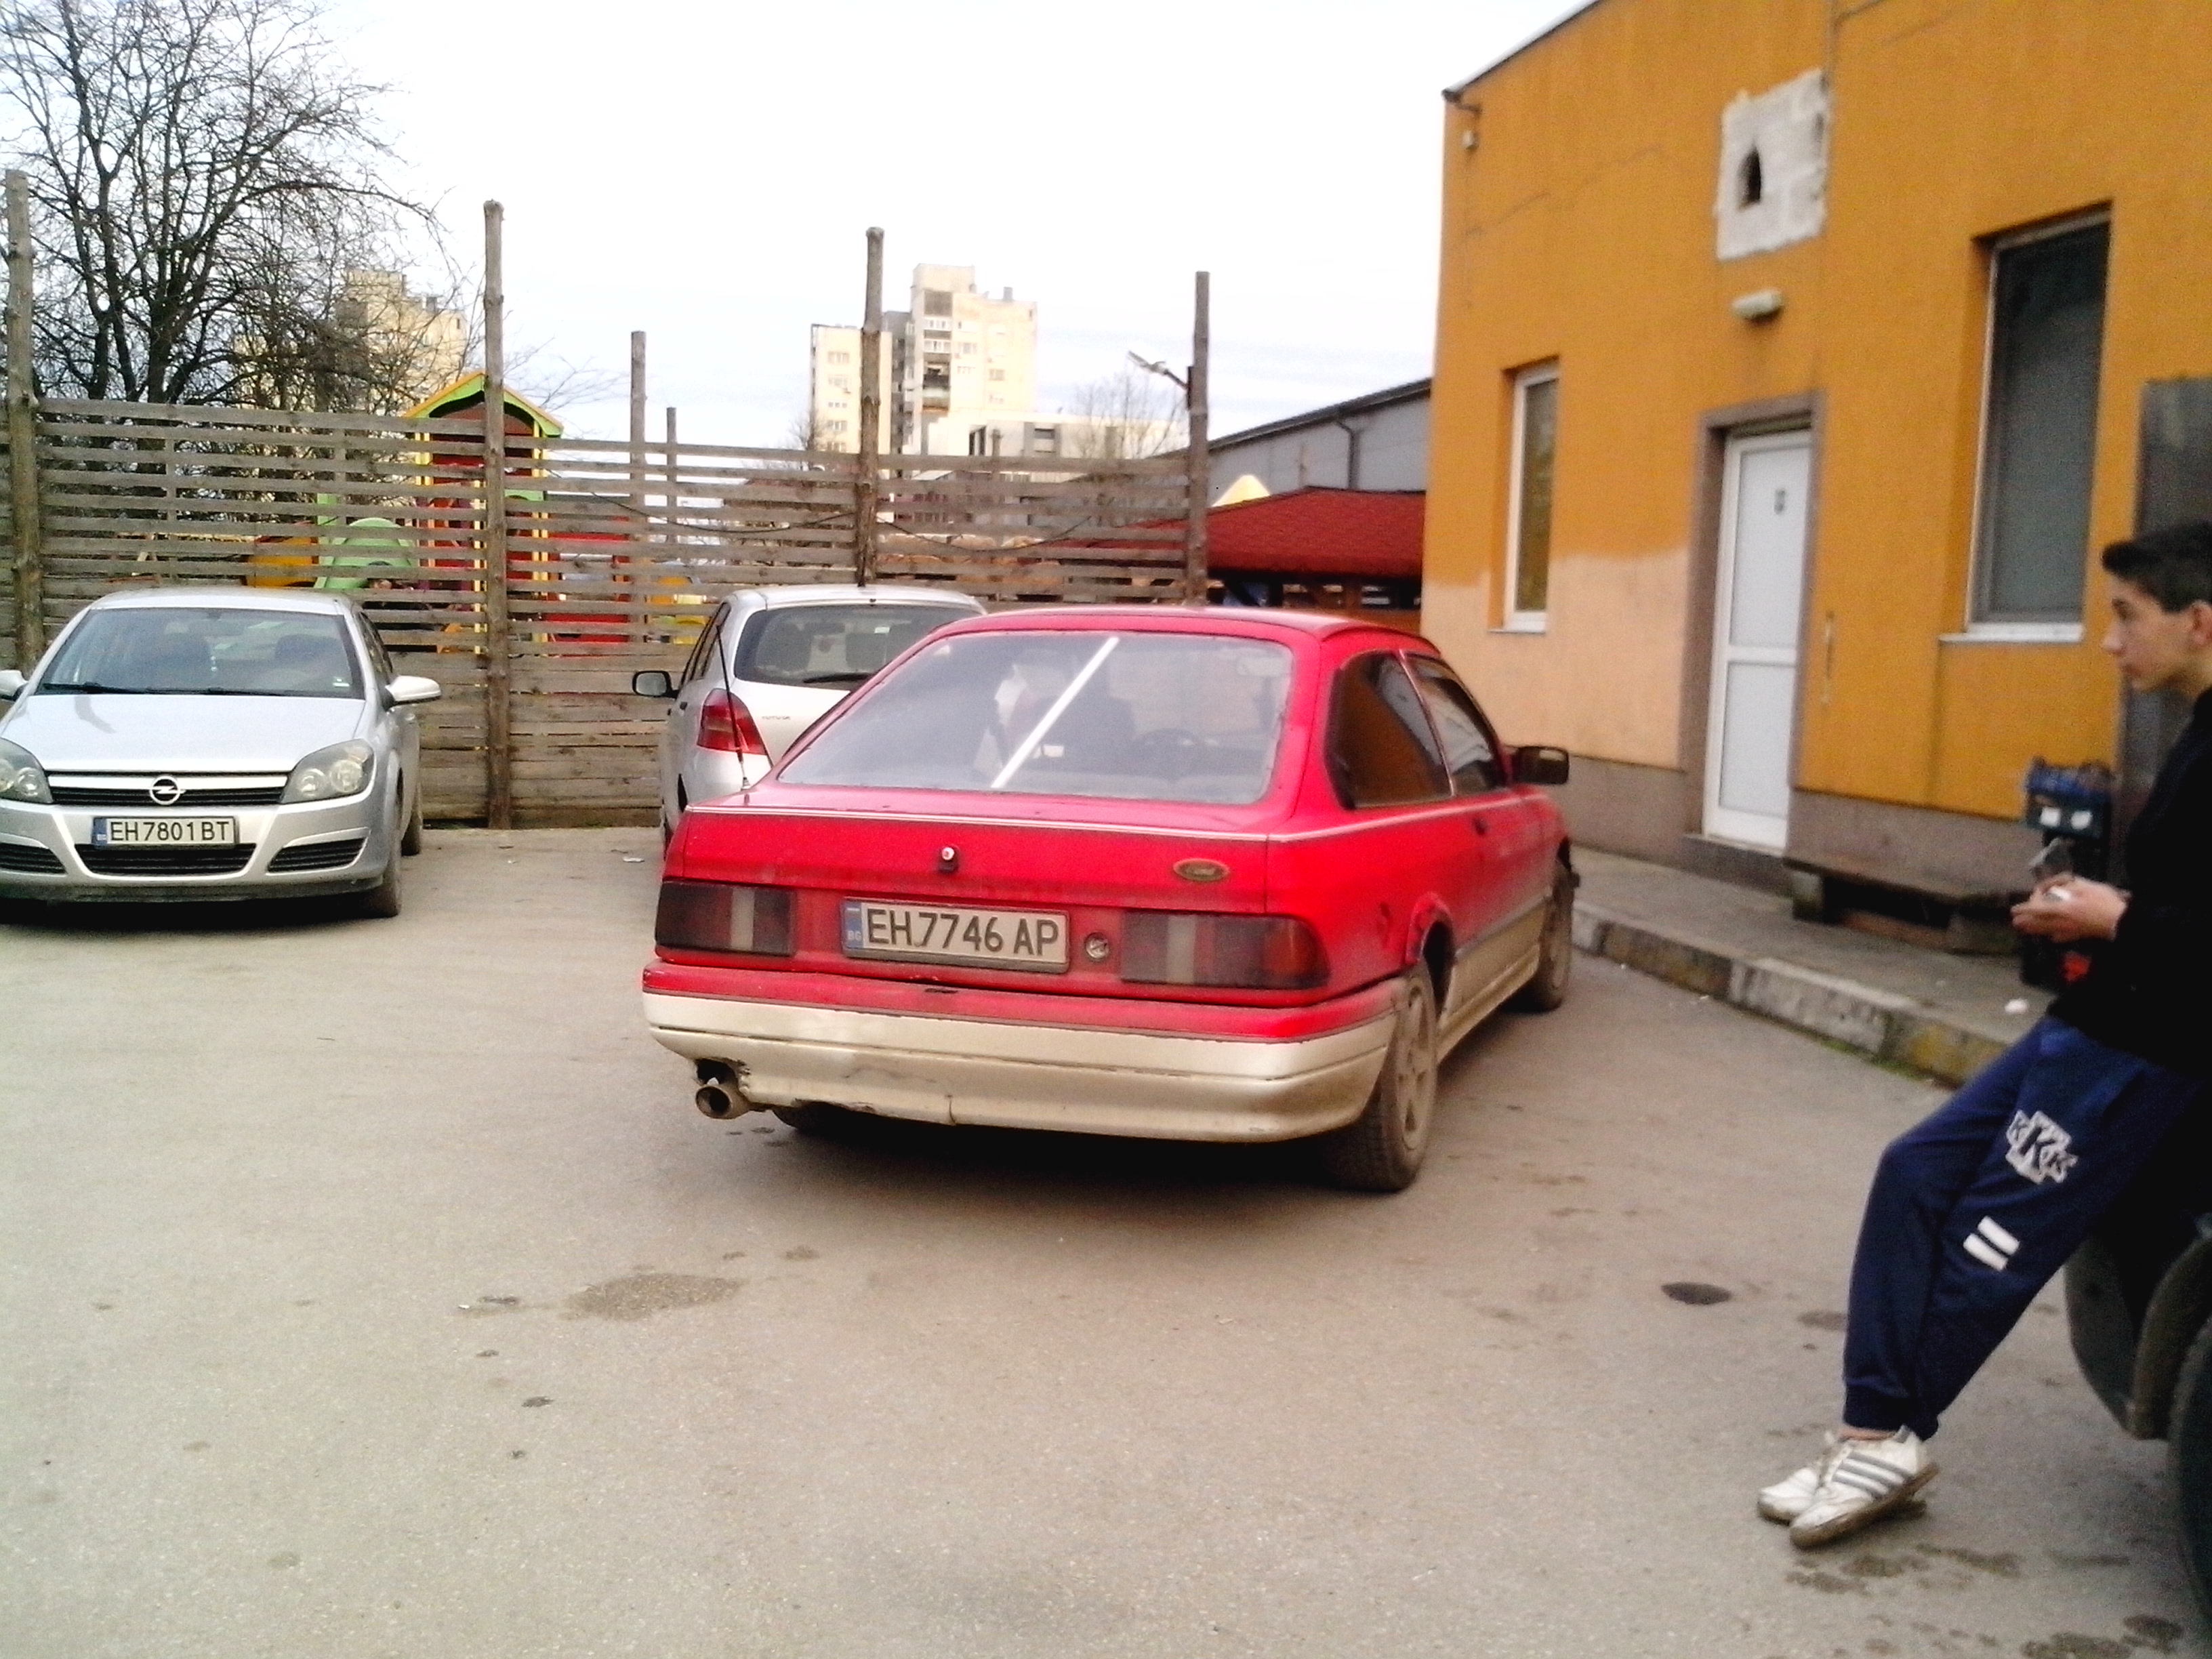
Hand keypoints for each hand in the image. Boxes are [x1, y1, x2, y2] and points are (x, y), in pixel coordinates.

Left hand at [2012, 877, 2126, 942]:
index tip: (2014, 910)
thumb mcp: (2085, 886)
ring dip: (2035, 930)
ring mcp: (2070, 931)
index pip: (2038, 909)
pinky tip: (2052, 937)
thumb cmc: (2104, 901)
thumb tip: (2056, 888)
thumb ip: (2068, 886)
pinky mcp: (2079, 935)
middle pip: (2039, 923)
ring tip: (2026, 929)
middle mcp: (2062, 922)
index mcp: (2062, 908)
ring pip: (2048, 931)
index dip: (2025, 909)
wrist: (2121, 921)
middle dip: (2026, 922)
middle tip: (2015, 922)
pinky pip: (2063, 937)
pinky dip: (2054, 936)